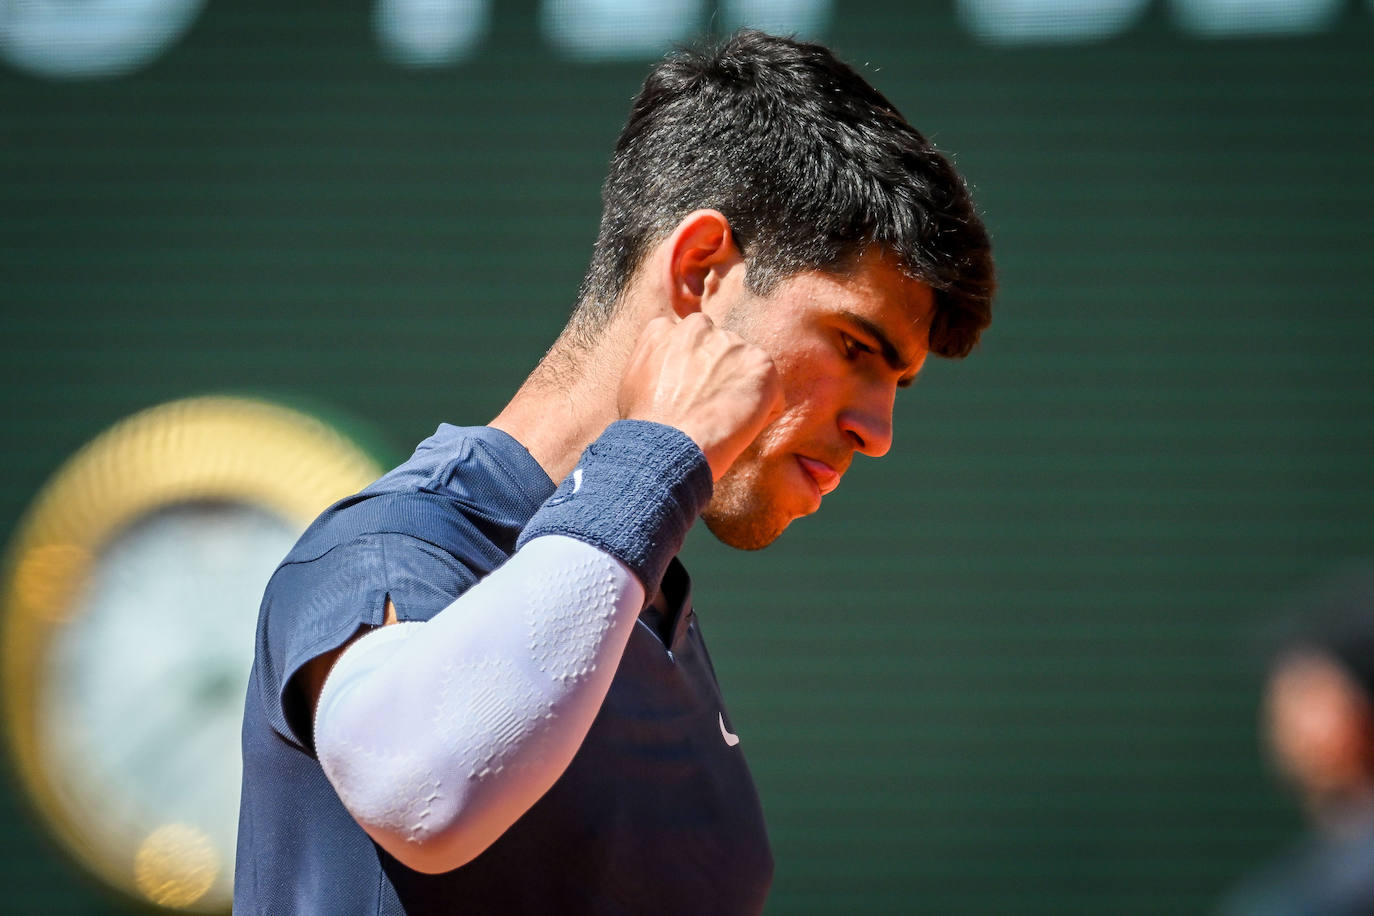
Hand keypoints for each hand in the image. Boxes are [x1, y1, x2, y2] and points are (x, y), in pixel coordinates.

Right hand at [618, 313, 782, 480]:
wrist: (667, 445)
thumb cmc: (645, 427)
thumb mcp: (632, 381)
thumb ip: (655, 362)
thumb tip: (668, 370)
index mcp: (665, 328)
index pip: (689, 342)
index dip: (691, 372)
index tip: (688, 395)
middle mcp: (699, 326)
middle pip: (719, 351)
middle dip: (718, 376)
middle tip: (706, 411)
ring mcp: (732, 343)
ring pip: (745, 372)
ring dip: (739, 394)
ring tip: (719, 424)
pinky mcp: (761, 364)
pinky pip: (771, 394)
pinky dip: (762, 415)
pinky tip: (737, 431)